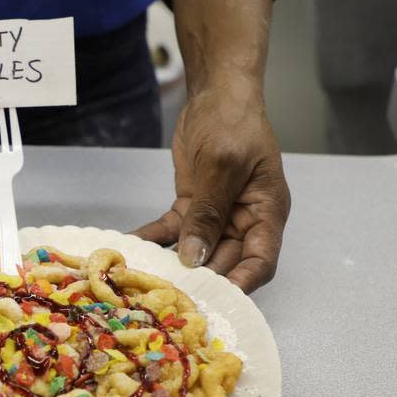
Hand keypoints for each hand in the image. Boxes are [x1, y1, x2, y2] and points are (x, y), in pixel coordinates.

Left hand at [134, 82, 289, 291]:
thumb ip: (209, 212)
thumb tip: (195, 256)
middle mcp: (244, 220)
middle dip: (201, 280)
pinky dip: (153, 241)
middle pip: (225, 262)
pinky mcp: (192, 208)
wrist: (216, 95)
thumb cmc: (233, 122)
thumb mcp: (222, 164)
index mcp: (266, 212)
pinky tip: (131, 248)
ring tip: (147, 281)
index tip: (218, 300)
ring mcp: (217, 216)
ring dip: (174, 265)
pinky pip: (172, 232)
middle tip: (171, 298)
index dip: (242, 284)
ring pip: (196, 252)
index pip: (261, 261)